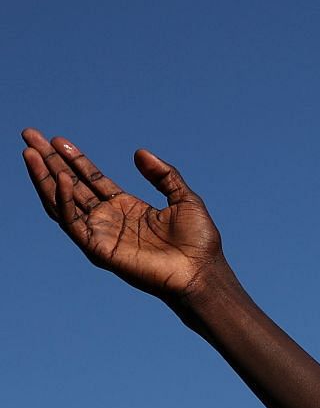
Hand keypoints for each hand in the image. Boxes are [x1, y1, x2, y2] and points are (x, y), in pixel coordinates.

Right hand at [21, 129, 224, 298]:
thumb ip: (163, 175)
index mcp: (126, 207)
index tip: (57, 139)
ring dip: (45, 177)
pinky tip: (62, 179)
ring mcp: (101, 234)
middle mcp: (109, 219)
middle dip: (50, 161)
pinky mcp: (98, 249)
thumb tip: (139, 152)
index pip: (90, 179)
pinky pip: (73, 222)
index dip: (74, 159)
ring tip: (30, 152)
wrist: (201, 272)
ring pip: (62, 202)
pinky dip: (64, 200)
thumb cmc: (198, 242)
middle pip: (71, 185)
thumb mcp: (184, 199)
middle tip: (30, 135)